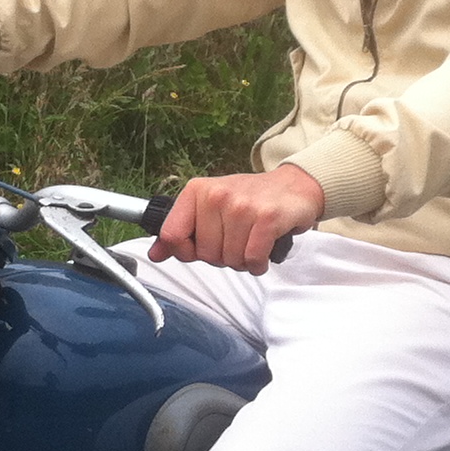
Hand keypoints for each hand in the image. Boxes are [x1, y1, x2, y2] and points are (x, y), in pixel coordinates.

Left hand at [149, 166, 323, 274]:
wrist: (294, 186)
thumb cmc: (250, 200)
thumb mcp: (209, 208)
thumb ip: (180, 231)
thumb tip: (155, 254)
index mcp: (197, 191)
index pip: (172, 235)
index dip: (186, 251)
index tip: (201, 246)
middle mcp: (217, 195)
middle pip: (205, 254)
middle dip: (222, 257)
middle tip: (237, 239)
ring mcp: (242, 206)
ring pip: (230, 260)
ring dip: (243, 260)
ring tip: (251, 241)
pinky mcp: (267, 218)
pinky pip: (252, 259)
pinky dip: (258, 264)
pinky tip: (263, 251)